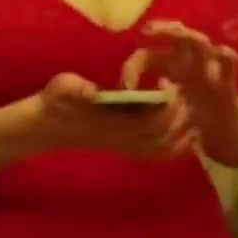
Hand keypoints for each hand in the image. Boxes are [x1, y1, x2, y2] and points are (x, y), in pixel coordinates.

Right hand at [30, 73, 195, 160]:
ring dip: (182, 130)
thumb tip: (91, 92)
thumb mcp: (63, 88)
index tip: (167, 82)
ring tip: (188, 108)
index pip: (149, 122)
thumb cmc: (58, 101)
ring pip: (165, 149)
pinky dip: (178, 146)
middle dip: (179, 114)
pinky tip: (187, 130)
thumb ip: (76, 89)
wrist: (49, 124)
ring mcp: (126, 148)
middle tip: (182, 92)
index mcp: (110, 124)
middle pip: (162, 135)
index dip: (165, 105)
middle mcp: (122, 141)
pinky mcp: (129, 150)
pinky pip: (160, 155)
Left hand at [122, 21, 237, 128]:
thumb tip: (125, 99)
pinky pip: (230, 63)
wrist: (219, 128)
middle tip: (149, 29)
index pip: (146, 56)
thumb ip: (144, 103)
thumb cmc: (186, 116)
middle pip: (176, 36)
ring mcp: (209, 69)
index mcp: (168, 66)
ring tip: (179, 32)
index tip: (125, 88)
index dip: (133, 68)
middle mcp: (188, 61)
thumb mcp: (159, 111)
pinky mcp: (226, 81)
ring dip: (189, 36)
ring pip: (200, 43)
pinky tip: (221, 52)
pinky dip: (226, 56)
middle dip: (163, 30)